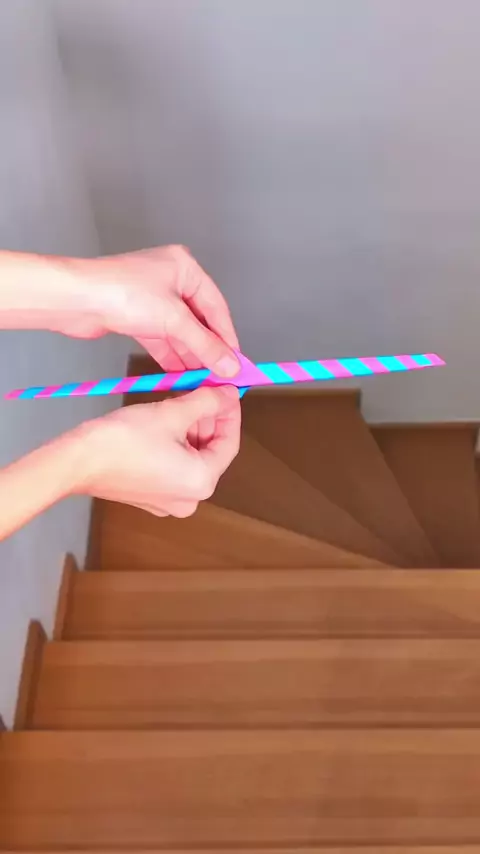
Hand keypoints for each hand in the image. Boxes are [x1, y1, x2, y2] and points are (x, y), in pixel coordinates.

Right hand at [77, 385, 240, 517]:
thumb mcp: (172, 413)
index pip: (229, 443)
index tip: (227, 390)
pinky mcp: (150, 495)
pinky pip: (173, 466)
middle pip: (210, 451)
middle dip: (208, 419)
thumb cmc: (123, 440)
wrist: (76, 462)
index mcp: (202, 483)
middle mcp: (190, 498)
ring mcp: (168, 500)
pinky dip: (175, 443)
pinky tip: (167, 419)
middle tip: (204, 390)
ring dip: (191, 428)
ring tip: (183, 399)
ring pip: (191, 457)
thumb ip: (207, 402)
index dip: (230, 413)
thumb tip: (227, 394)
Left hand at [78, 244, 239, 376]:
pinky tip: (182, 375)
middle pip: (198, 320)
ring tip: (204, 380)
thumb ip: (205, 344)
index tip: (236, 362)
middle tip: (221, 375)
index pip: (216, 307)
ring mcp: (152, 298)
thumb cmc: (122, 293)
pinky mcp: (136, 316)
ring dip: (190, 356)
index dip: (227, 336)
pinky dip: (171, 356)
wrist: (75, 300)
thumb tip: (230, 365)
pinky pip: (161, 338)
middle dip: (208, 349)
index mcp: (185, 268)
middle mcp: (170, 280)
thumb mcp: (174, 320)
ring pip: (179, 332)